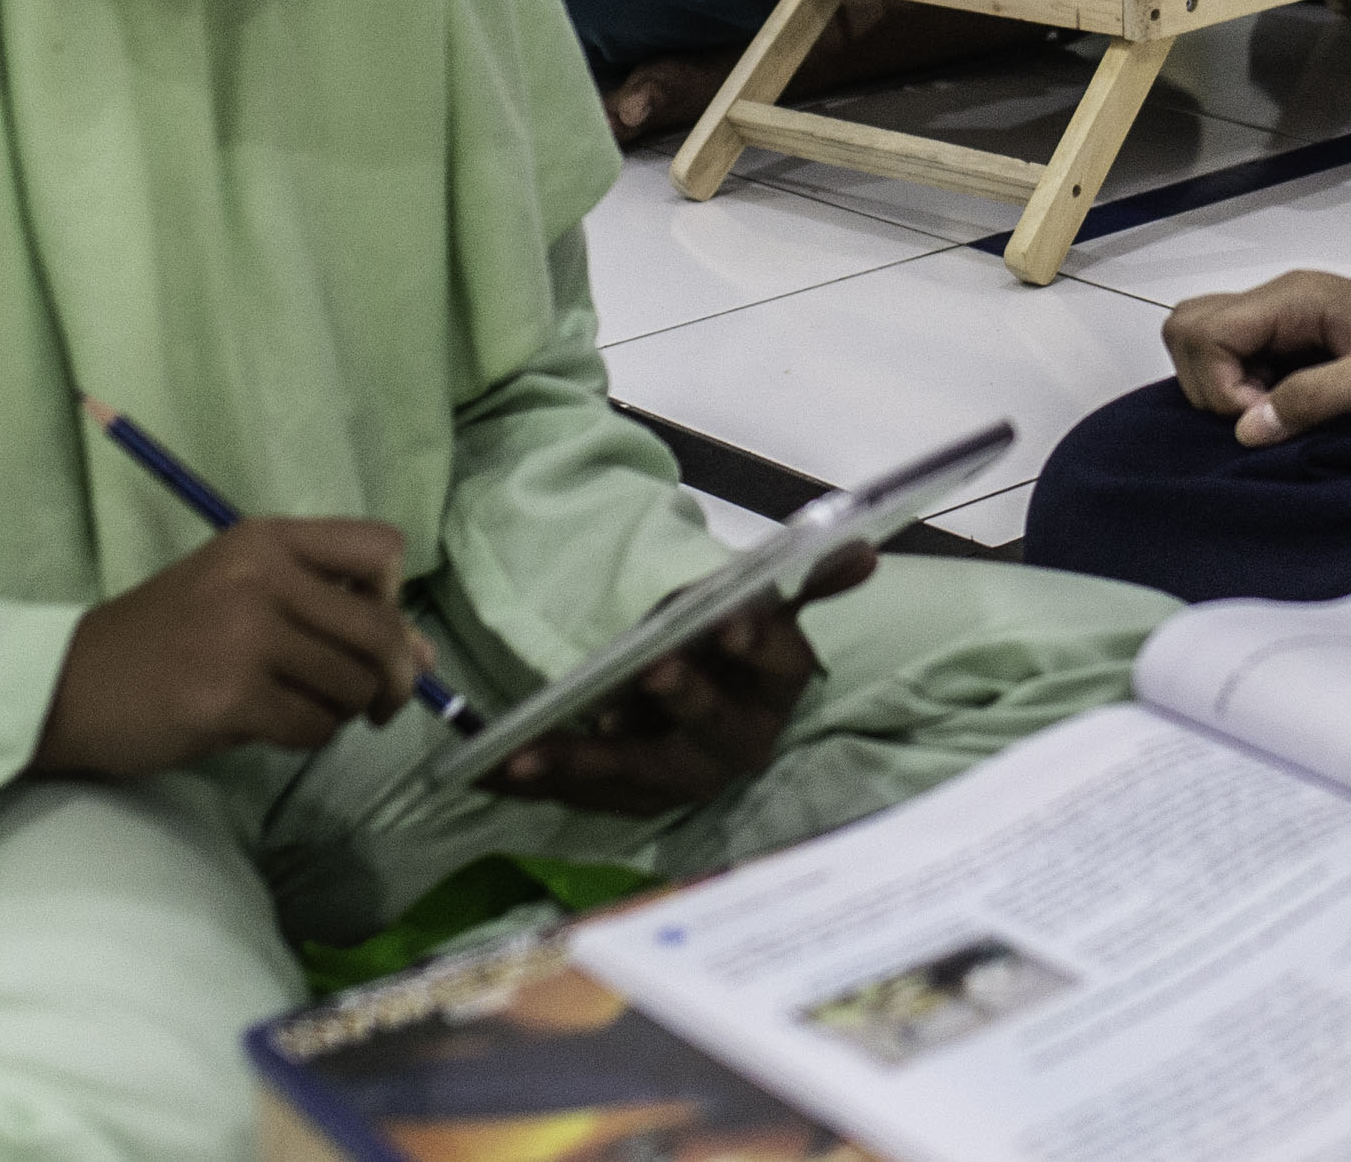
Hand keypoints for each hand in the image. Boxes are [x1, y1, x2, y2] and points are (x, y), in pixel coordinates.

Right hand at [37, 517, 425, 779]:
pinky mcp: (230, 697)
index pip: (380, 548)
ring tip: (306, 710)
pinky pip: (313, 727)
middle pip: (379, 628)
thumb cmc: (162, 639)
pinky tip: (275, 729)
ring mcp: (245, 636)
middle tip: (379, 704)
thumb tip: (424, 654)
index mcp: (267, 539)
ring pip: (352, 684)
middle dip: (394, 676)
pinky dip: (309, 738)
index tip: (372, 628)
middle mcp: (261, 576)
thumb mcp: (240, 594)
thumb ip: (327, 611)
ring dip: (344, 711)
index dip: (393, 597)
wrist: (67, 685)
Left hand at [483, 549, 874, 813]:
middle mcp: (741, 740)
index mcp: (778, 682)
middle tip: (648, 673)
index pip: (777, 661)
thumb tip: (864, 552)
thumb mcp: (755, 603)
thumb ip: (807, 577)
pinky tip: (487, 775)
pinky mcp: (637, 798)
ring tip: (525, 757)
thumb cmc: (724, 642)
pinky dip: (537, 783)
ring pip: (638, 772)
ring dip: (580, 764)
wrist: (703, 696)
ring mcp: (686, 776)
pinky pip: (586, 793)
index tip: (726, 626)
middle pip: (709, 727)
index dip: (753, 645)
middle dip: (677, 702)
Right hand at [1164, 272, 1350, 445]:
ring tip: (1277, 418)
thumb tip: (1247, 428)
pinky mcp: (1293, 347)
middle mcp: (1281, 302)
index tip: (1266, 418)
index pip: (1204, 329)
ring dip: (1223, 391)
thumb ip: (1316, 399)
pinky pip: (1237, 365)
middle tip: (1263, 418)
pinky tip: (1287, 416)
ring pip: (1206, 346)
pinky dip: (1244, 395)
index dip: (1218, 384)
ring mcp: (1285, 323)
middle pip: (1189, 328)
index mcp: (1296, 298)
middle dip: (1207, 384)